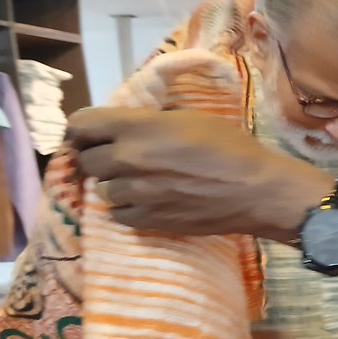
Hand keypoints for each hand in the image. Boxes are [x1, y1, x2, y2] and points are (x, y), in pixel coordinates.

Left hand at [67, 107, 332, 240]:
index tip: (97, 133)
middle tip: (124, 158)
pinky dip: (129, 208)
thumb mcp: (192, 117)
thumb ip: (153, 121)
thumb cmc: (232, 147)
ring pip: (102, 189)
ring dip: (117, 184)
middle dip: (101, 157)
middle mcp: (127, 159)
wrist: (257, 191)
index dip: (86, 128)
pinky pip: (119, 214)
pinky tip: (150, 201)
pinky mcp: (147, 221)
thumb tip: (134, 126)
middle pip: (87, 160)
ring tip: (142, 182)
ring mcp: (135, 194)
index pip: (81, 123)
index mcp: (137, 127)